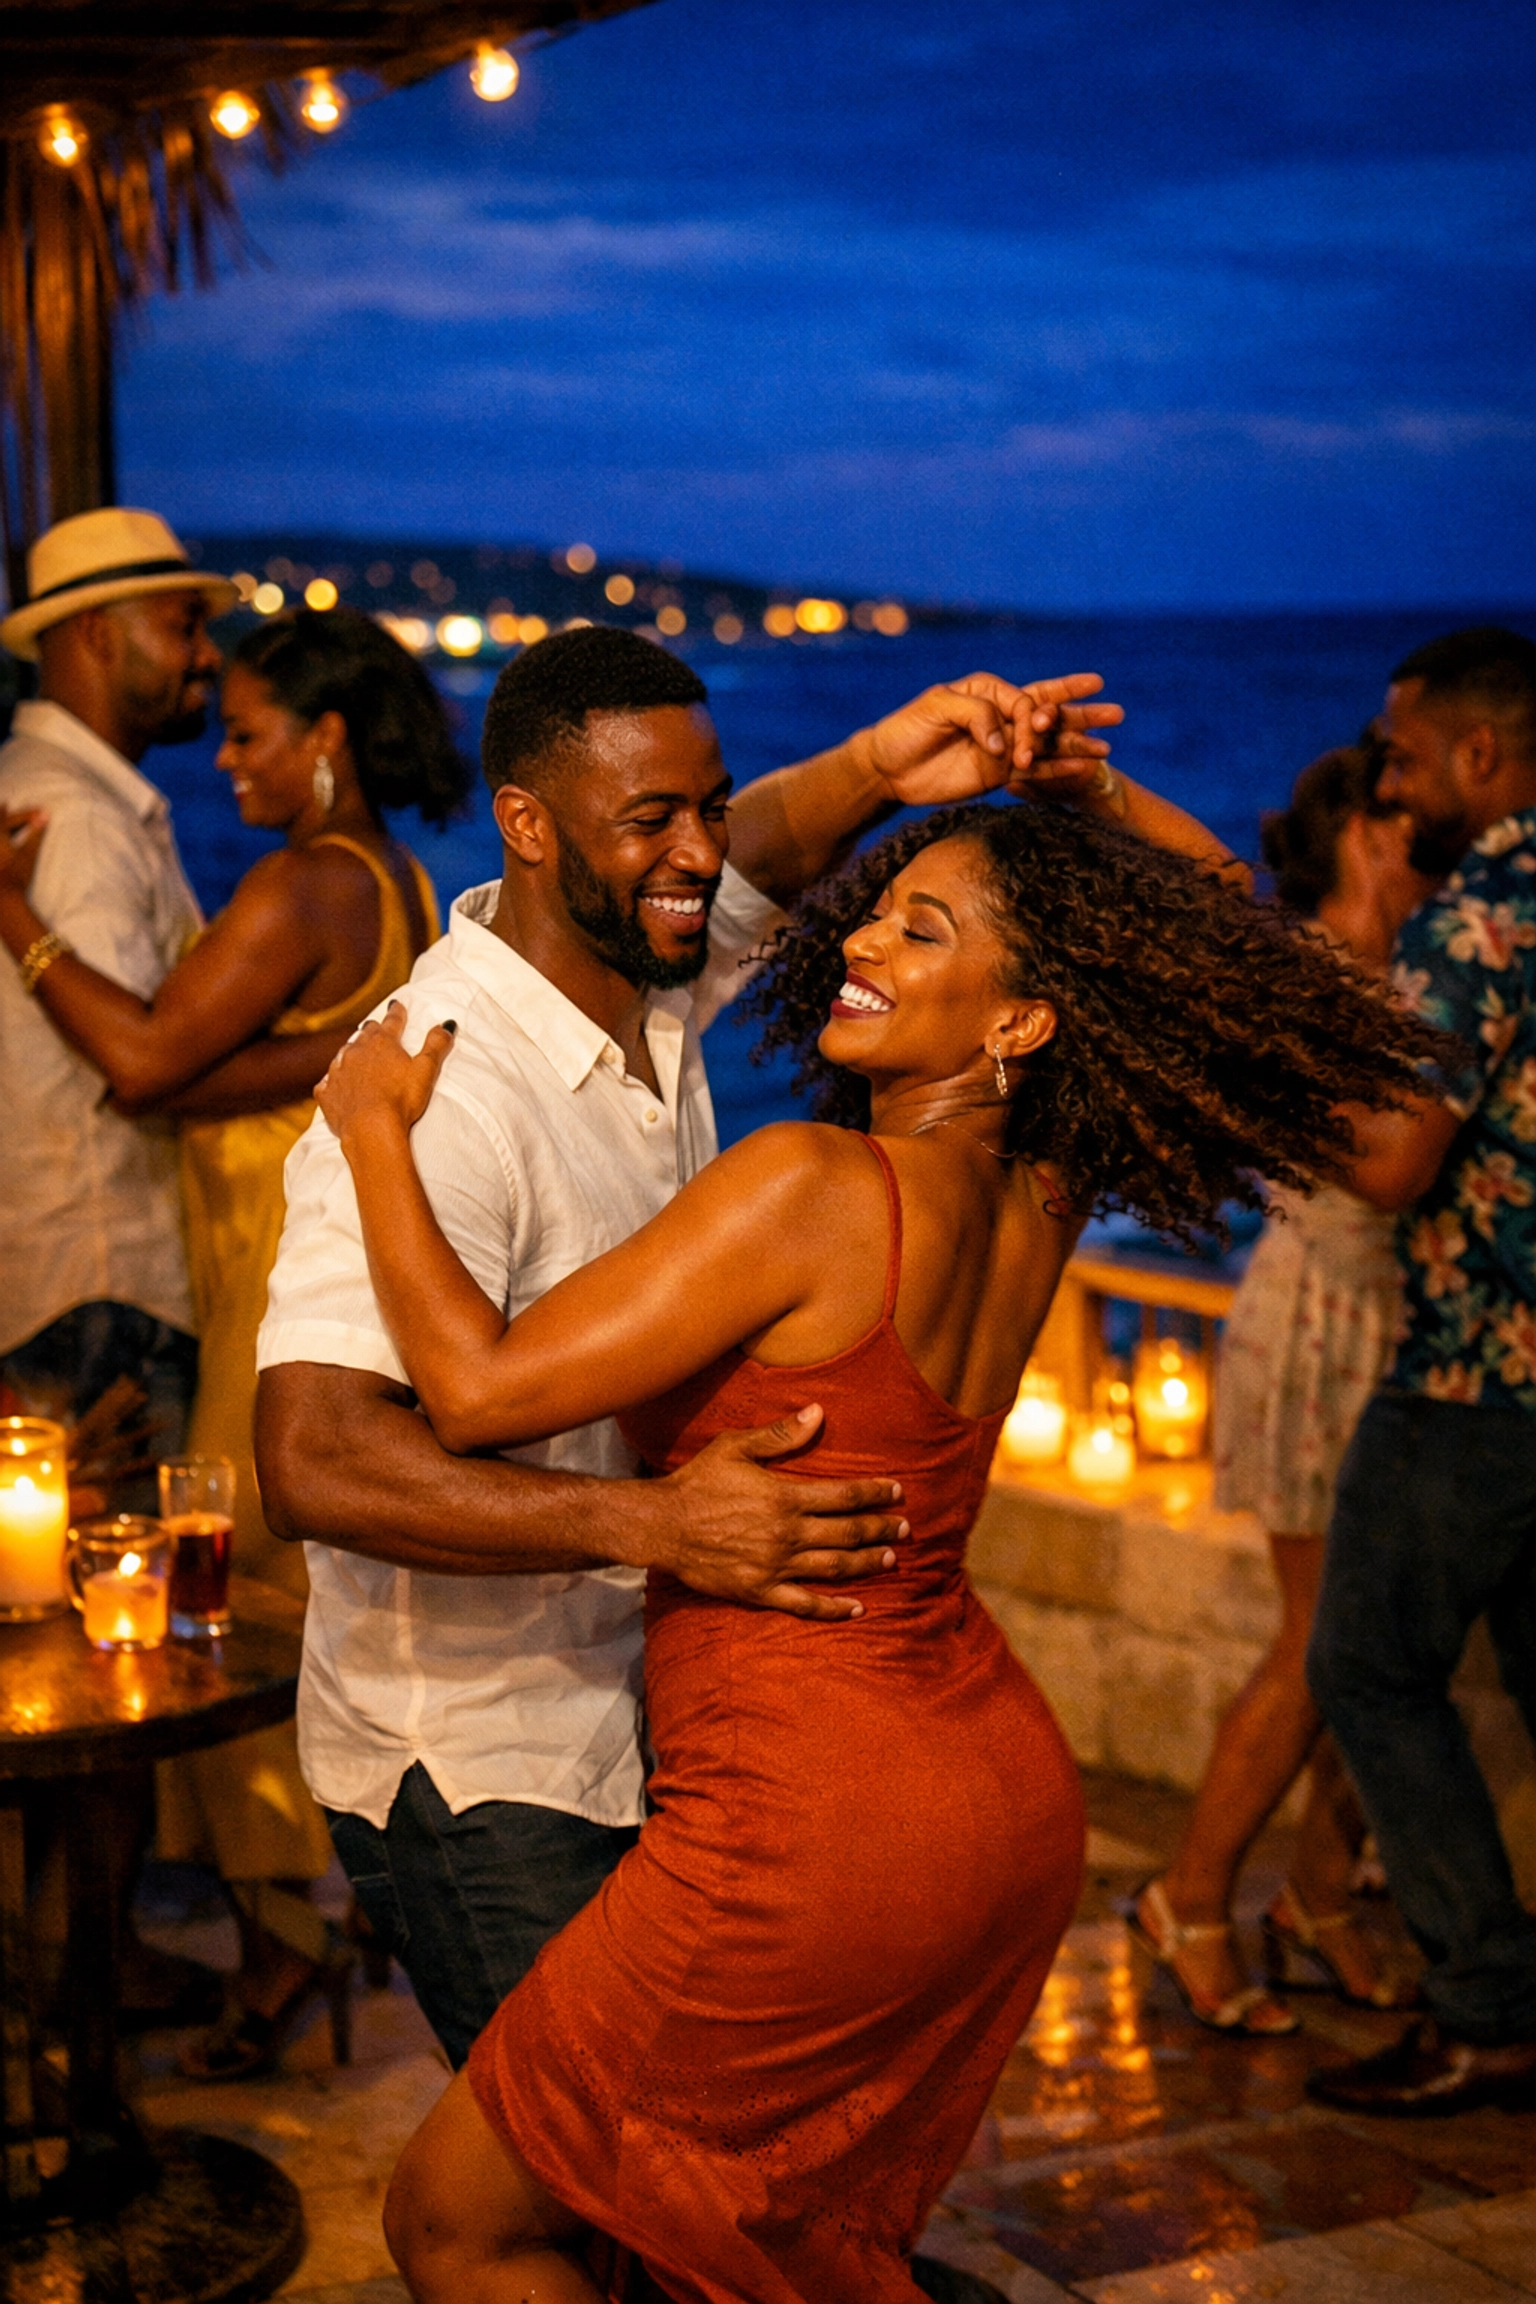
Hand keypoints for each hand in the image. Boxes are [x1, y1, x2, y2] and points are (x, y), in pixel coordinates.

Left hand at [0, 806, 45, 897]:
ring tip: (1, 825)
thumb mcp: (28, 853)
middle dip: (2, 816)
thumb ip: (36, 833)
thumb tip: (46, 815)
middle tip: (4, 807)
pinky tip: (2, 846)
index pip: (6, 819)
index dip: (20, 814)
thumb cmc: (17, 874)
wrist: (2, 898)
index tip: (21, 807)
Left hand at [315, 998, 455, 1142]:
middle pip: (364, 1034)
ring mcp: (338, 1072)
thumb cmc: (401, 1100)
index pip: (391, 1021)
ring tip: (356, 1055)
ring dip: (352, 1054)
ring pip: (344, 1055)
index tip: (397, 1005)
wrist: (370, 1128)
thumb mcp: (426, 1070)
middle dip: (372, 1031)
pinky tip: (336, 1085)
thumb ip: (436, 1045)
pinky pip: (327, 1083)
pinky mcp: (327, 1094)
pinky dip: (333, 1082)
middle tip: (376, 1029)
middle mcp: (356, 1051)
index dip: (396, 1013)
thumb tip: (447, 1024)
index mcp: (381, 1043)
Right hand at [654, 1403, 907, 1620]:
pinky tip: (856, 1608)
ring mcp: (775, 1566)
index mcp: (785, 1497)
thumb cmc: (697, 1481)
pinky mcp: (760, 1591)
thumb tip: (818, 1412)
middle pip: (848, 1533)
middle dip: (880, 1529)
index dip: (875, 1494)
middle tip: (905, 1529)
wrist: (661, 1526)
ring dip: (866, 1564)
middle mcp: (787, 1534)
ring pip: (834, 1568)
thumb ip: (780, 1435)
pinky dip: (833, 1608)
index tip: (897, 1492)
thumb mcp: (734, 1447)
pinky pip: (805, 1605)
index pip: (844, 1496)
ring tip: (890, 1559)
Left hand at [864, 672, 1123, 806]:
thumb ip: (975, 714)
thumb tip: (1004, 743)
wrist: (889, 768)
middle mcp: (1001, 715)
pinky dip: (1058, 770)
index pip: (1023, 700)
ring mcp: (1003, 745)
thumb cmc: (907, 729)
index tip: (1029, 733)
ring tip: (1107, 748)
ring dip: (1077, 744)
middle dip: (1081, 713)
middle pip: (1048, 713)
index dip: (1032, 716)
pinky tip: (1082, 769)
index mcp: (988, 691)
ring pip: (1048, 743)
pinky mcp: (999, 772)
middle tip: (1115, 712)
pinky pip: (1035, 770)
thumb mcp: (937, 708)